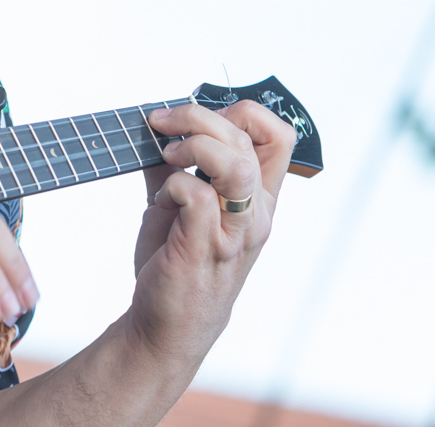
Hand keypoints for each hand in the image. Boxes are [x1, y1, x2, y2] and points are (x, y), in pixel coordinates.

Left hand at [127, 100, 294, 368]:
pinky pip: (198, 195)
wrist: (166, 323)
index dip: (241, 111)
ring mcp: (234, 231)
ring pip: (238, 166)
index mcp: (259, 197)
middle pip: (249, 137)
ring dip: (196, 146)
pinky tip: (161, 198)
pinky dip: (173, 183)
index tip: (197, 118)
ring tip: (168, 155)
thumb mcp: (181, 203)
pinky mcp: (205, 246)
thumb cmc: (178, 260)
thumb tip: (156, 124)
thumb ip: (177, 165)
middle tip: (162, 125)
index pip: (278, 135)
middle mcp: (256, 213)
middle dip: (199, 117)